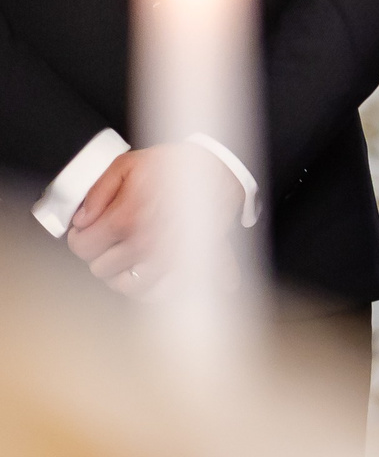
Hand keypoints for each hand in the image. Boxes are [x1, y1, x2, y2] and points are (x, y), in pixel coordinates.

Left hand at [66, 143, 245, 293]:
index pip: (83, 247)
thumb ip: (96, 191)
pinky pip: (157, 292)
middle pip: (101, 268)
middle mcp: (146, 243)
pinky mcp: (187, 267)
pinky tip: (146, 269)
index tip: (86, 231)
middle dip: (101, 253)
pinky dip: (147, 286)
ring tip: (127, 254)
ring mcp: (168, 259)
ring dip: (121, 272)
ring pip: (125, 285)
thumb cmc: (175, 166)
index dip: (79, 238)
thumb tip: (80, 220)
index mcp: (127, 217)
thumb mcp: (128, 164)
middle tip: (111, 238)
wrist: (221, 172)